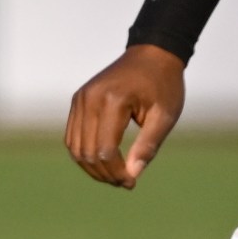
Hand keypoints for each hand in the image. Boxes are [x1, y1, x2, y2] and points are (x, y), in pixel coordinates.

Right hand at [65, 44, 185, 188]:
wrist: (152, 55)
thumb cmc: (164, 85)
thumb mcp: (165, 116)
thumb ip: (148, 145)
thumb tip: (131, 174)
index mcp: (112, 100)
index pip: (104, 150)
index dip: (116, 172)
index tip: (132, 183)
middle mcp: (90, 98)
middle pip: (86, 152)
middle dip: (104, 174)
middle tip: (125, 183)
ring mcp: (80, 98)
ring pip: (74, 147)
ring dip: (92, 168)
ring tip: (115, 176)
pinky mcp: (77, 100)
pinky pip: (72, 136)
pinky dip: (84, 153)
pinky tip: (104, 162)